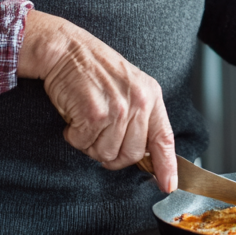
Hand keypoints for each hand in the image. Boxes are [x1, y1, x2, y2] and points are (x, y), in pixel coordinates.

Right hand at [17, 9, 177, 192]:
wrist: (68, 49)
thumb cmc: (95, 70)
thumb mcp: (129, 87)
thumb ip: (139, 117)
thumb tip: (144, 155)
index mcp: (151, 96)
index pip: (164, 138)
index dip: (167, 165)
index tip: (168, 185)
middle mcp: (138, 103)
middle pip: (131, 155)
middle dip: (112, 154)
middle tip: (99, 135)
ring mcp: (118, 109)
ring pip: (106, 154)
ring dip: (91, 144)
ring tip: (86, 121)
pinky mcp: (95, 114)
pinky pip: (84, 144)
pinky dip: (74, 137)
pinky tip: (75, 117)